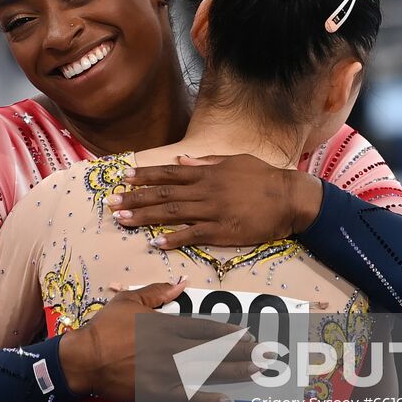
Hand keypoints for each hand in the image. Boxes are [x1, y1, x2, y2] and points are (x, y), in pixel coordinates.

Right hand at [58, 279, 256, 401]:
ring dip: (233, 372)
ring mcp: (166, 372)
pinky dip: (208, 399)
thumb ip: (158, 292)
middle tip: (263, 355)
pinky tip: (227, 400)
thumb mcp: (130, 300)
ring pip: (206, 372)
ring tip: (255, 371)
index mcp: (165, 326)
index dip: (227, 333)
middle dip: (240, 352)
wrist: (85, 358)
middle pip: (212, 351)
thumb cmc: (106, 326)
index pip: (204, 329)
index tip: (246, 335)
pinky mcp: (157, 392)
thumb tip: (182, 283)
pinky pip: (188, 396)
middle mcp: (171, 349)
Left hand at [110, 154, 324, 247]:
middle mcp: (205, 190)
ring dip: (144, 217)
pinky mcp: (222, 231)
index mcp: (207, 173)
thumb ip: (206, 162)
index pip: (168, 173)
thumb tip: (181, 159)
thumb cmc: (264, 178)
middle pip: (163, 194)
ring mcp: (212, 211)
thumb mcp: (234, 161)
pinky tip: (155, 242)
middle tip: (111, 203)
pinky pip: (192, 235)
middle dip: (134, 198)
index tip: (123, 178)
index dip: (144, 175)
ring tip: (122, 221)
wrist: (289, 198)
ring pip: (172, 214)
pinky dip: (172, 238)